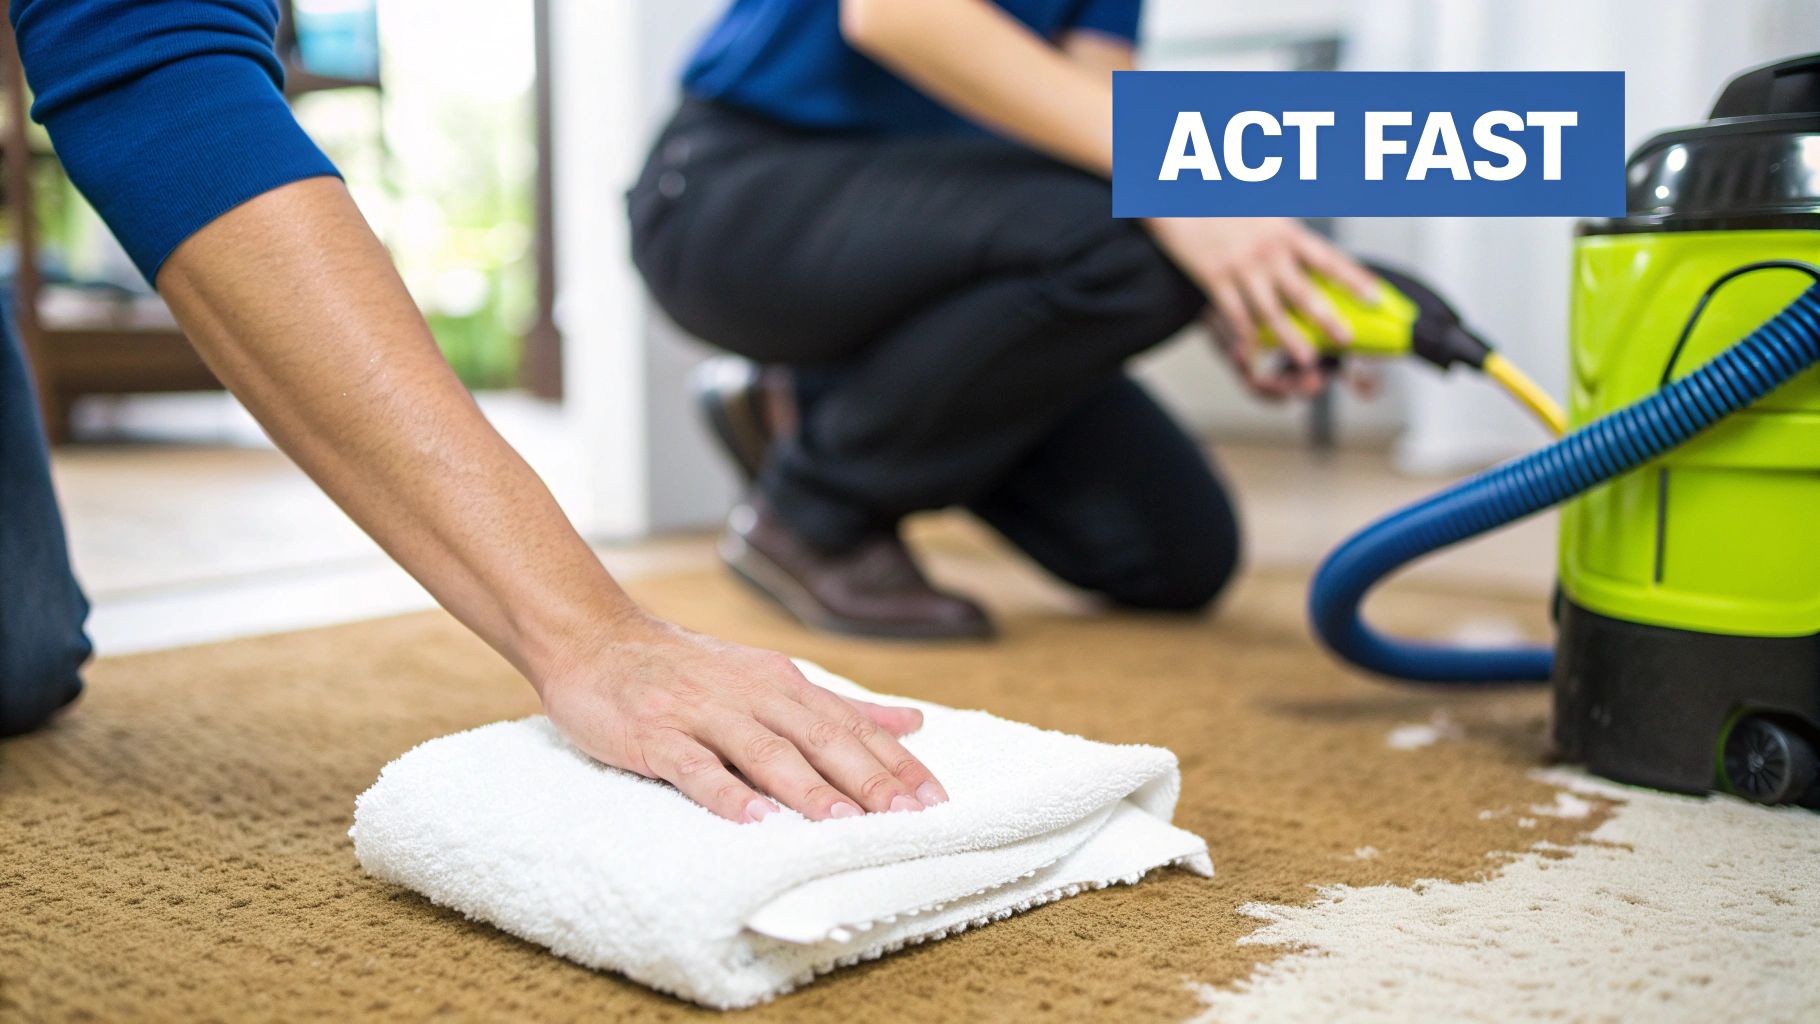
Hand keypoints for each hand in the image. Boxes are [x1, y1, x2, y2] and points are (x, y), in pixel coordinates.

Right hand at [537, 611, 948, 822]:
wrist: (595, 638)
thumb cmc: (687, 671)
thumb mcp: (770, 679)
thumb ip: (839, 706)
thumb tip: (911, 723)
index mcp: (783, 684)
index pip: (851, 726)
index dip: (895, 762)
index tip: (936, 798)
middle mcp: (752, 694)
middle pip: (820, 738)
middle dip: (868, 778)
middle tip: (908, 816)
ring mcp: (703, 713)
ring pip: (765, 752)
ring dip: (807, 788)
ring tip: (844, 823)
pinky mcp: (656, 734)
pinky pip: (695, 766)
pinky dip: (726, 793)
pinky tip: (753, 820)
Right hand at [1147, 217, 1380, 398]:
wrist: (1180, 199)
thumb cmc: (1226, 206)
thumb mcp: (1269, 212)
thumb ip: (1292, 239)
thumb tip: (1318, 264)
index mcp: (1287, 233)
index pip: (1329, 260)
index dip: (1355, 280)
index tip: (1376, 298)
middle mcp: (1268, 251)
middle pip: (1303, 292)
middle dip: (1327, 318)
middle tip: (1346, 339)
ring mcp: (1241, 267)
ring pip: (1271, 310)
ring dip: (1290, 338)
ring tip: (1306, 358)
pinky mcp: (1214, 279)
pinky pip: (1234, 313)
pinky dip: (1246, 335)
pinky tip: (1255, 352)